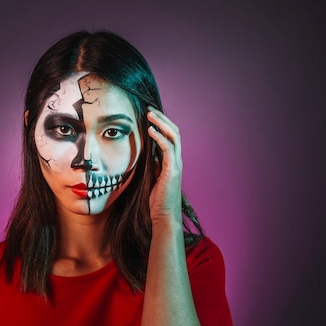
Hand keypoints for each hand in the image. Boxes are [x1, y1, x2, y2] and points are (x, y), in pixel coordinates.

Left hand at [146, 107, 182, 227]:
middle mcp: (176, 160)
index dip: (161, 124)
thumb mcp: (153, 177)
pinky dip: (159, 137)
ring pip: (174, 136)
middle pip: (174, 132)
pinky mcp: (173, 170)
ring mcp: (176, 164)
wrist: (163, 215)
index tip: (149, 115)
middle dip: (162, 119)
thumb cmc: (157, 199)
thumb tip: (148, 153)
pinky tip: (150, 130)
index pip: (170, 136)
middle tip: (149, 109)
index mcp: (172, 161)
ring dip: (161, 123)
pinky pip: (168, 148)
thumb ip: (153, 164)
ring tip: (150, 114)